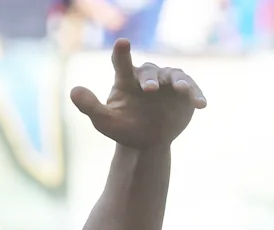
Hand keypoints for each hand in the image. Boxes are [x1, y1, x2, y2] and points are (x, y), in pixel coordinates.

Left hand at [70, 39, 205, 149]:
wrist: (145, 143)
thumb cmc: (122, 128)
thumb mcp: (104, 120)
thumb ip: (89, 105)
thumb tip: (73, 90)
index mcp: (126, 80)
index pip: (122, 63)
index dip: (122, 53)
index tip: (122, 43)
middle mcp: (148, 77)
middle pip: (150, 71)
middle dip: (151, 79)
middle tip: (149, 89)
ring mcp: (169, 83)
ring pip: (175, 77)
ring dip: (179, 82)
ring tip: (180, 90)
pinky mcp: (186, 93)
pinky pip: (192, 91)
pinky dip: (196, 95)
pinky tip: (200, 104)